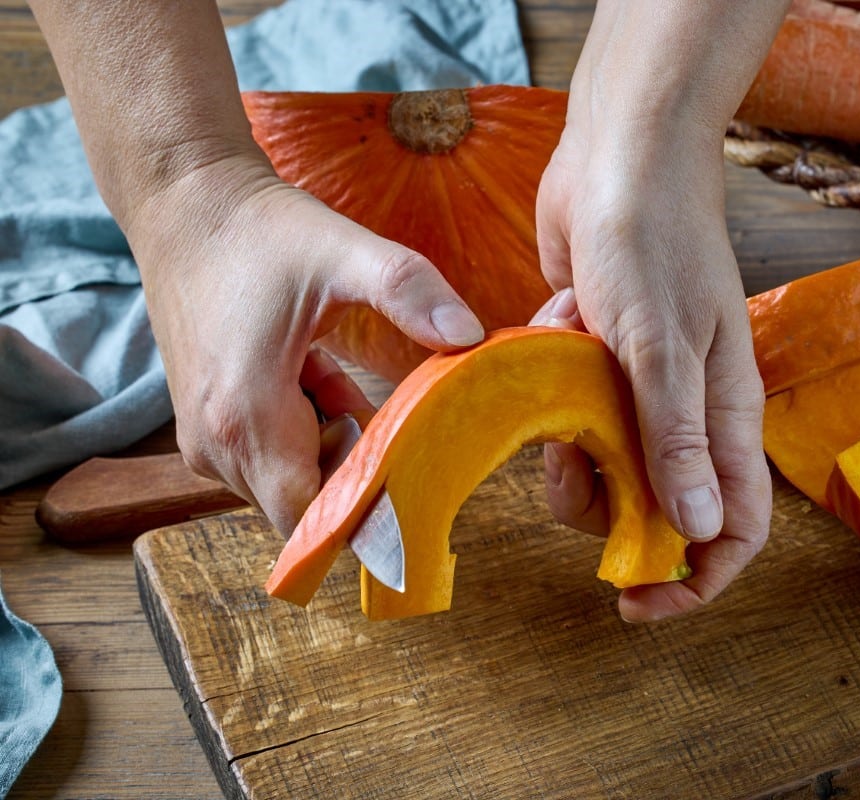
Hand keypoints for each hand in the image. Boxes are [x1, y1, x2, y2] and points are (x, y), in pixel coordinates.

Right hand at [127, 153, 482, 533]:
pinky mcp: (203, 425)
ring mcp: (202, 439)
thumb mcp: (345, 252)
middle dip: (354, 467)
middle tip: (379, 403)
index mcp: (245, 415)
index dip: (364, 510)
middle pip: (305, 502)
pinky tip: (312, 371)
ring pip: (289, 480)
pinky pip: (268, 456)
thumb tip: (471, 336)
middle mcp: (215, 443)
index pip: (309, 517)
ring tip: (331, 373)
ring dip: (330, 440)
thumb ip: (409, 292)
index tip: (409, 477)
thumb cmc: (262, 232)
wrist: (185, 205)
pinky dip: (304, 426)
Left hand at [533, 119, 771, 622]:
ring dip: (568, 436)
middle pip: (654, 510)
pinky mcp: (596, 364)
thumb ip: (677, 441)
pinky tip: (561, 323)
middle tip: (568, 460)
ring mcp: (641, 389)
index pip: (735, 530)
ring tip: (566, 364)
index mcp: (726, 418)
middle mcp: (688, 414)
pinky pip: (566, 413)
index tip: (635, 602)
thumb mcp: (662, 348)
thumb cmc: (654, 242)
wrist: (618, 156)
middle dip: (605, 503)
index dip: (695, 580)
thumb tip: (703, 531)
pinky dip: (553, 385)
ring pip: (600, 467)